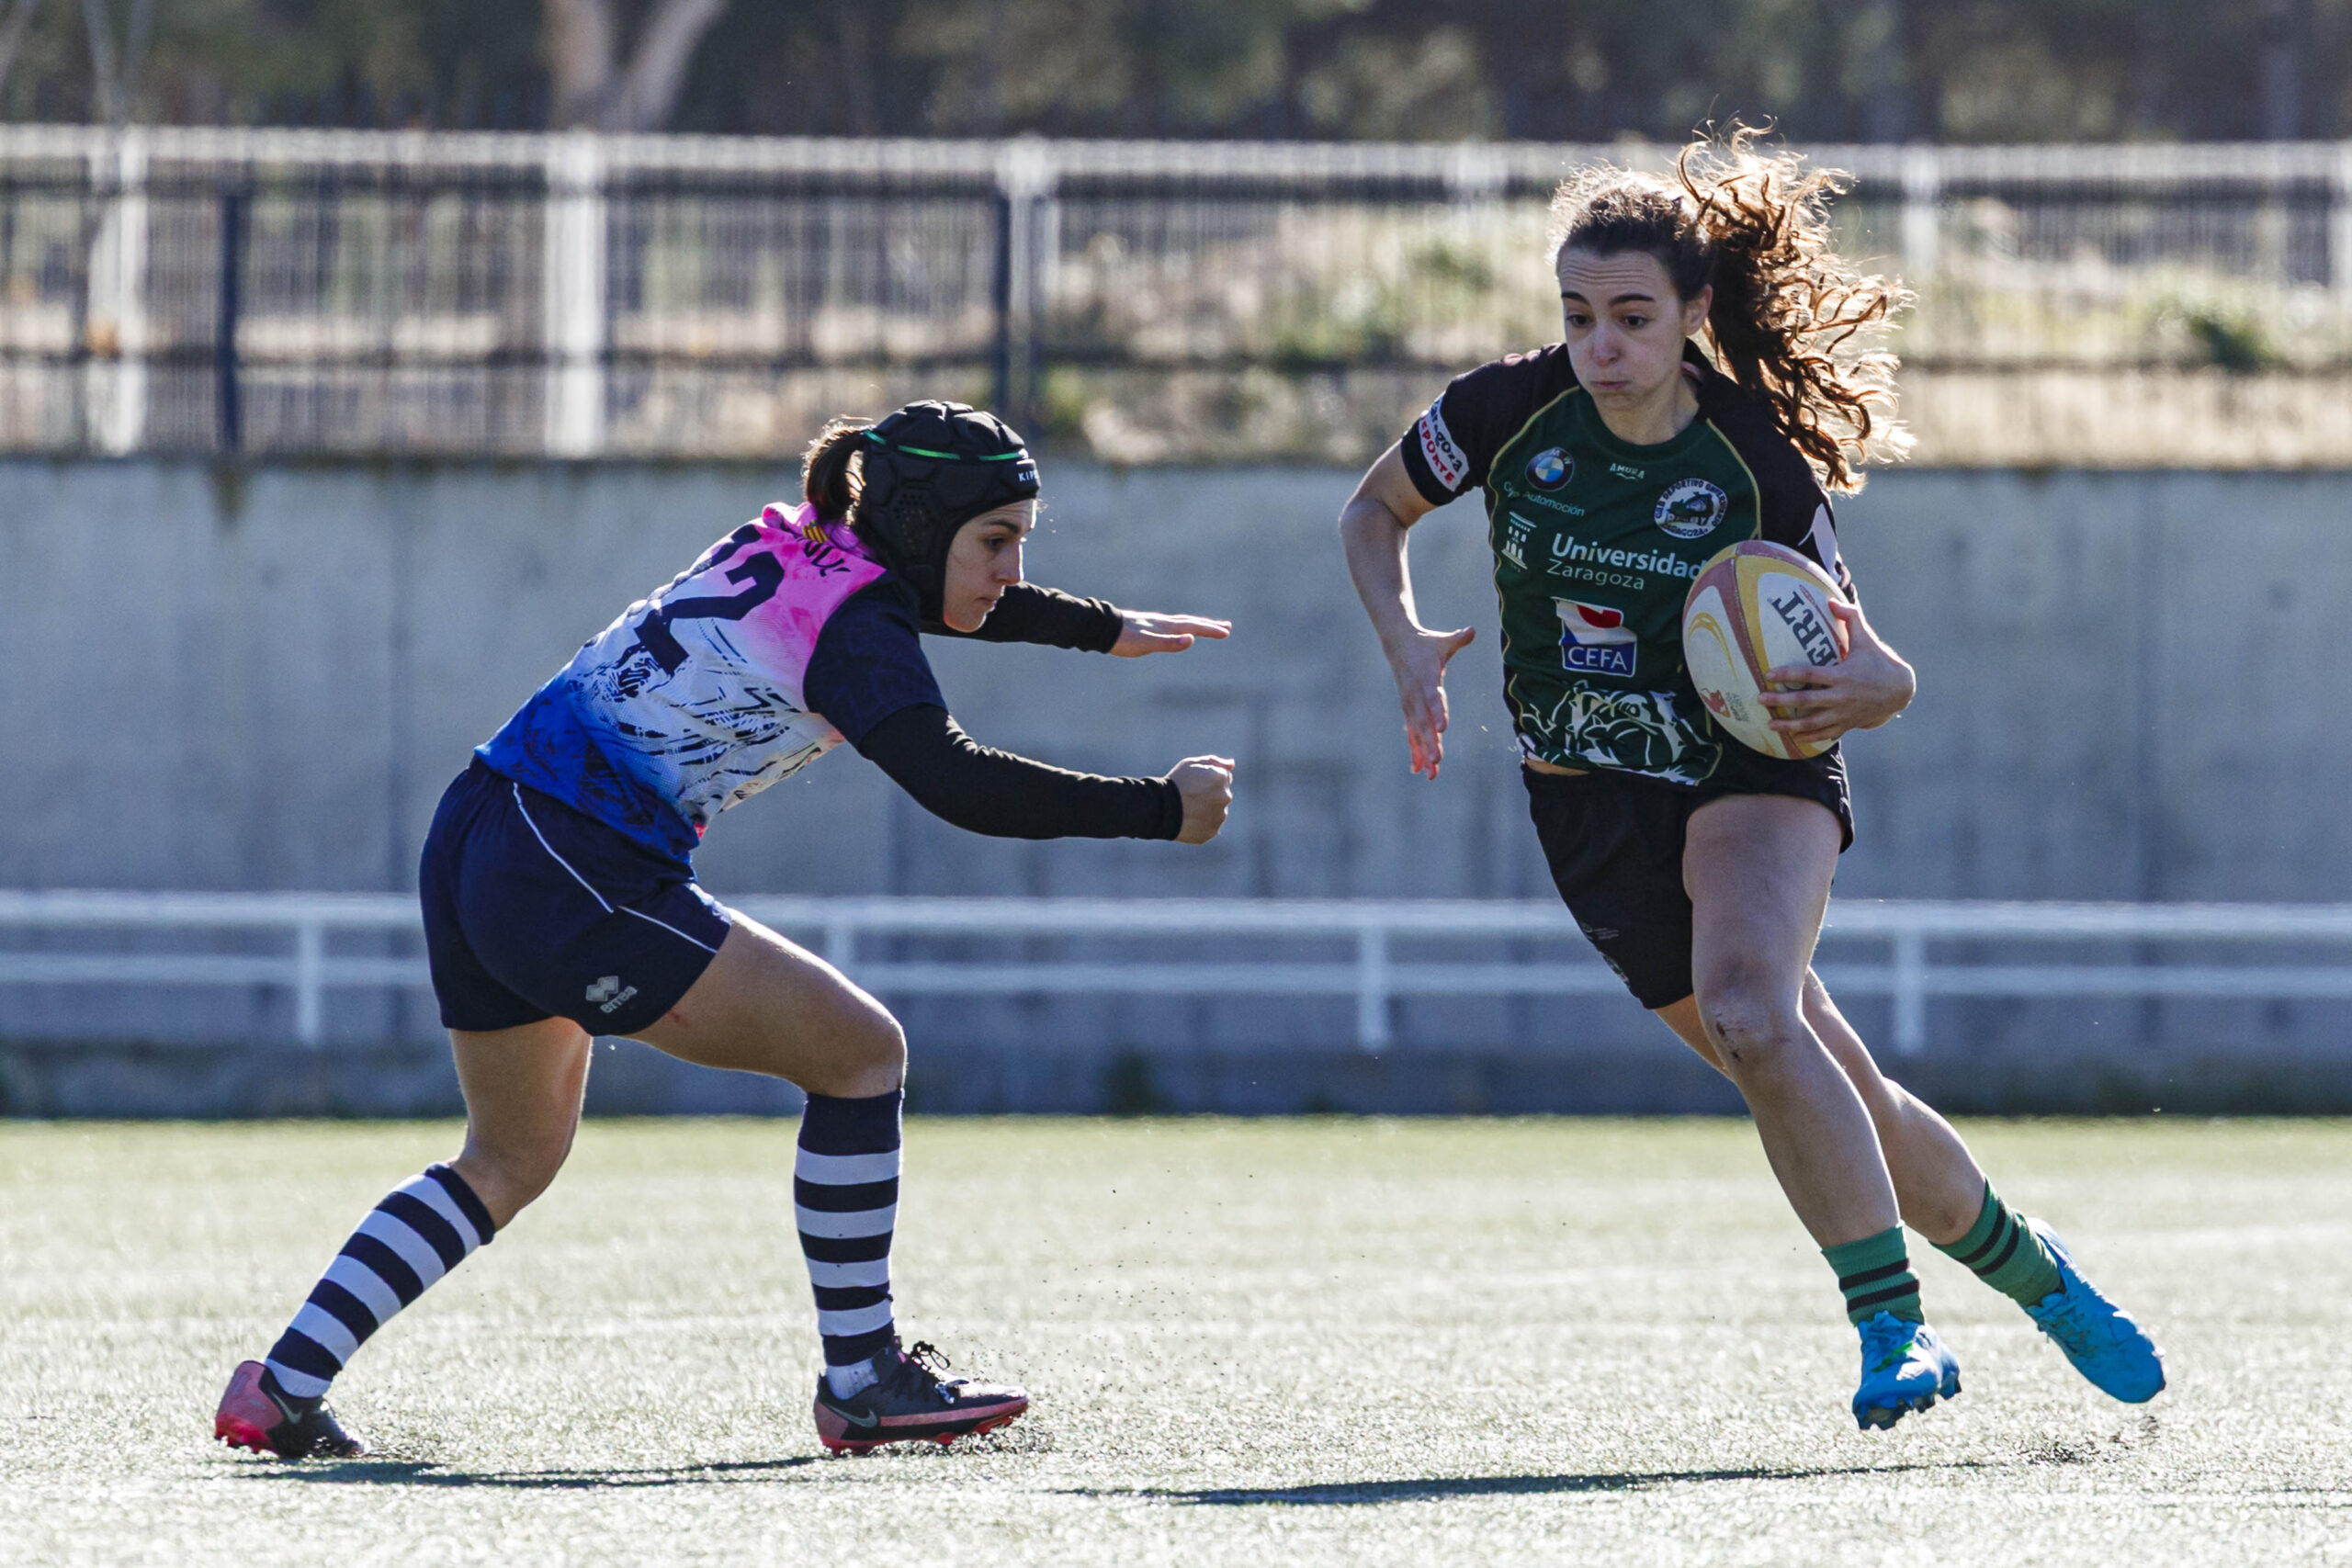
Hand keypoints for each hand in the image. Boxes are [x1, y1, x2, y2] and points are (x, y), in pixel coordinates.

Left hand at [1112, 610, 1231, 656]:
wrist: (1101, 628)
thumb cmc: (1123, 639)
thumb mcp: (1146, 644)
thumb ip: (1168, 643)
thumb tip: (1191, 640)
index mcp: (1166, 626)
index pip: (1193, 627)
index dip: (1210, 630)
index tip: (1226, 632)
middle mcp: (1162, 622)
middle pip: (1191, 622)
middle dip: (1209, 626)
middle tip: (1226, 627)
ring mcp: (1154, 623)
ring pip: (1181, 623)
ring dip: (1195, 625)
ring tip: (1205, 627)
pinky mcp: (1146, 626)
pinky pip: (1169, 626)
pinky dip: (1180, 627)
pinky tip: (1175, 631)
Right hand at [1168, 755, 1234, 843]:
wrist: (1160, 808)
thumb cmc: (1174, 783)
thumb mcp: (1191, 764)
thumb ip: (1214, 762)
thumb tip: (1232, 764)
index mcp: (1221, 778)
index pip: (1224, 777)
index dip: (1208, 779)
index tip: (1194, 783)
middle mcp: (1225, 797)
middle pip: (1222, 795)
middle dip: (1210, 795)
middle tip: (1190, 796)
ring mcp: (1219, 816)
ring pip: (1217, 812)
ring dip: (1207, 810)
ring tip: (1188, 809)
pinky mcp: (1212, 831)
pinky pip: (1210, 826)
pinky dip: (1202, 824)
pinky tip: (1188, 820)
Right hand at [1385, 625, 1475, 778]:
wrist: (1397, 643)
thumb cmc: (1426, 643)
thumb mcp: (1442, 640)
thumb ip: (1457, 638)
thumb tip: (1471, 631)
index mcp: (1426, 677)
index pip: (1432, 696)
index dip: (1437, 711)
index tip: (1443, 727)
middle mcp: (1416, 694)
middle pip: (1423, 721)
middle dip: (1430, 741)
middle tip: (1436, 760)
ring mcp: (1410, 704)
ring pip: (1417, 732)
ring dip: (1424, 753)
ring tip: (1431, 773)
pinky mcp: (1408, 710)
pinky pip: (1411, 734)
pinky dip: (1415, 751)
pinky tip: (1418, 770)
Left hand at [1762, 599, 1914, 745]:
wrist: (1899, 691)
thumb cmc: (1878, 662)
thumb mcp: (1867, 639)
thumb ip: (1851, 619)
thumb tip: (1831, 600)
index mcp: (1843, 675)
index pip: (1810, 675)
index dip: (1789, 675)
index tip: (1768, 675)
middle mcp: (1842, 696)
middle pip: (1806, 701)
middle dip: (1781, 701)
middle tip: (1759, 699)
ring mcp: (1843, 714)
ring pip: (1812, 723)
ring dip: (1789, 725)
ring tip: (1769, 724)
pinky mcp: (1846, 724)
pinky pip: (1824, 734)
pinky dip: (1807, 737)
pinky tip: (1791, 737)